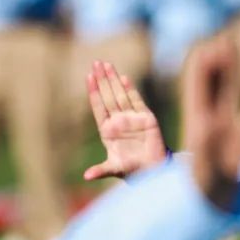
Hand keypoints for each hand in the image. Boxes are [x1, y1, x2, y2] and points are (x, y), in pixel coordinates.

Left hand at [85, 60, 167, 180]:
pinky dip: (131, 90)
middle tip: (96, 62)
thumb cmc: (132, 169)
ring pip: (121, 95)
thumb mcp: (114, 169)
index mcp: (107, 130)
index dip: (93, 92)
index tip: (88, 77)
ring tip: (107, 65)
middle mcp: (118, 121)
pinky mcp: (146, 118)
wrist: (152, 170)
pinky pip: (137, 101)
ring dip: (114, 80)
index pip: (98, 107)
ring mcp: (132, 118)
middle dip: (102, 80)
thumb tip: (87, 177)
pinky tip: (124, 78)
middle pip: (108, 96)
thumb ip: (101, 170)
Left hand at [183, 39, 239, 209]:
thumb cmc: (201, 188)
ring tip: (235, 56)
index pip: (198, 90)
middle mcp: (210, 123)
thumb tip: (203, 125)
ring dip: (232, 77)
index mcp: (197, 124)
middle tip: (222, 41)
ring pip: (229, 97)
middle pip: (213, 88)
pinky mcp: (239, 144)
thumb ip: (203, 144)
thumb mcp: (200, 163)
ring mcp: (225, 132)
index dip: (202, 69)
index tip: (207, 47)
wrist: (208, 205)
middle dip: (218, 65)